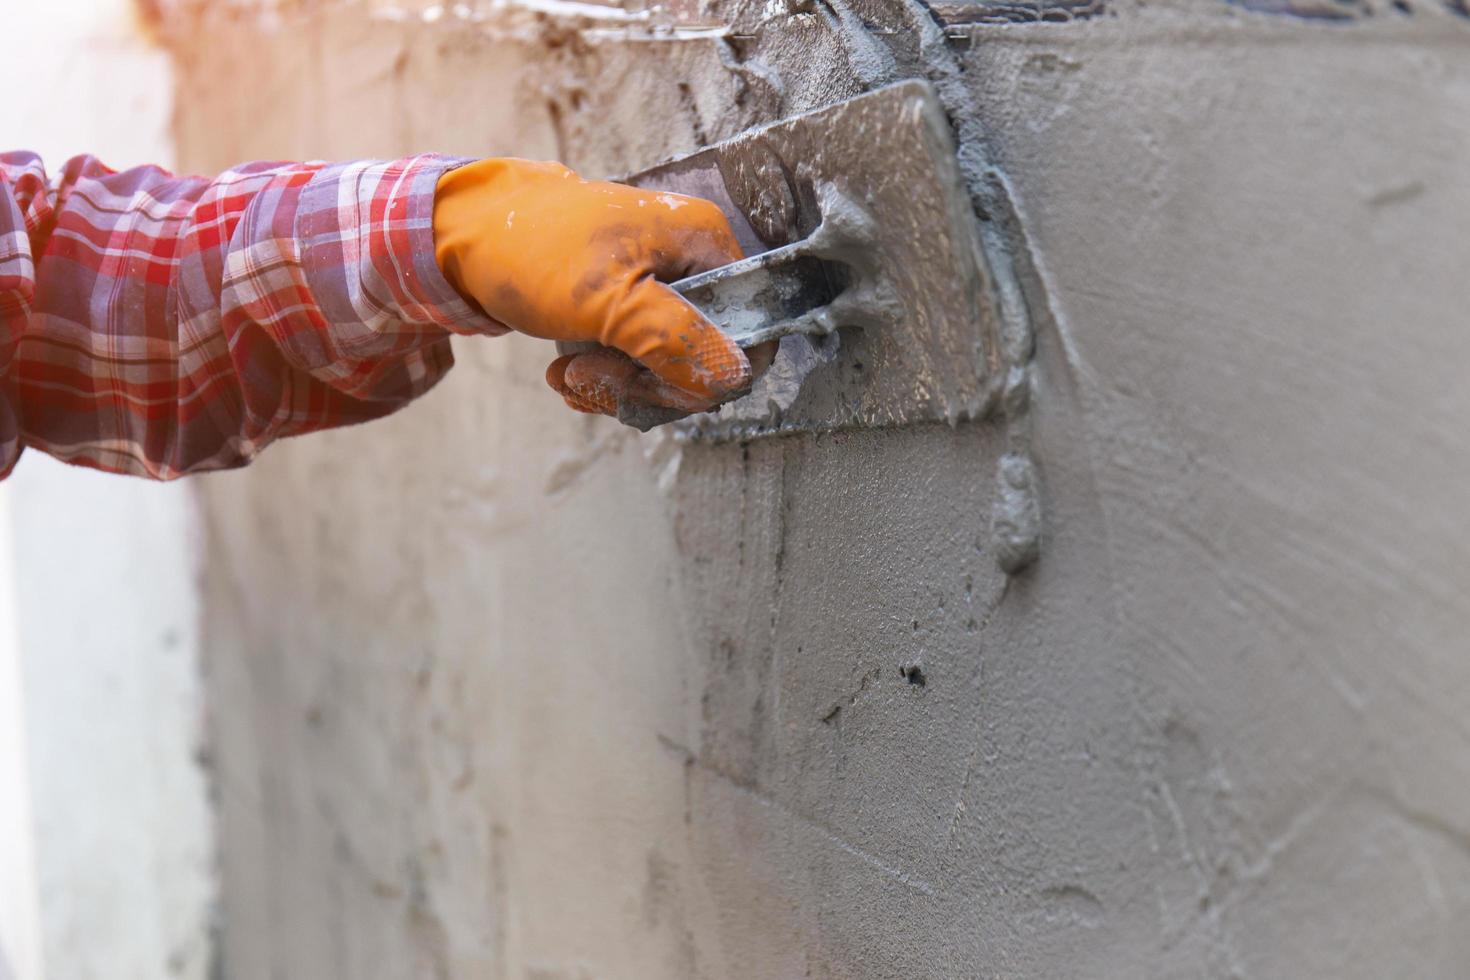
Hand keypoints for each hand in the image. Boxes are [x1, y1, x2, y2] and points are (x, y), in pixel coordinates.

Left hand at [434, 158, 768, 422]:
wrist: (458, 236)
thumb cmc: (531, 251)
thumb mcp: (607, 300)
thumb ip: (676, 338)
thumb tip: (731, 377)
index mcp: (703, 241)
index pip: (751, 326)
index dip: (708, 369)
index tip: (652, 381)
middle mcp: (691, 260)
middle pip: (708, 356)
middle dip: (648, 384)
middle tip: (590, 377)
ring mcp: (660, 285)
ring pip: (669, 368)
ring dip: (617, 387)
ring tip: (568, 375)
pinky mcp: (629, 307)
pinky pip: (638, 364)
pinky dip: (603, 380)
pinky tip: (565, 374)